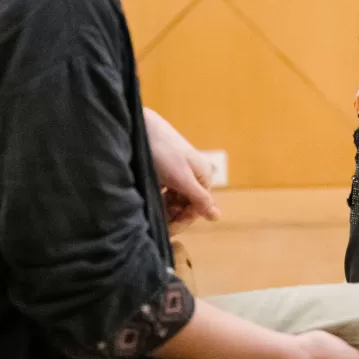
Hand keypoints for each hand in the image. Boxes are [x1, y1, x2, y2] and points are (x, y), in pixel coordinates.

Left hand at [144, 108, 219, 230]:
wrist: (141, 127)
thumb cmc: (162, 152)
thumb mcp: (181, 179)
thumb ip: (199, 198)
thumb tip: (217, 216)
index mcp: (203, 176)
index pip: (197, 208)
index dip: (183, 221)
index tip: (166, 231)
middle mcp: (195, 174)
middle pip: (187, 203)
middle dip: (173, 215)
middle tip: (155, 224)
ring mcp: (180, 171)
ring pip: (176, 198)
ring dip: (165, 208)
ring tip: (150, 212)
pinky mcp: (166, 168)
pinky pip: (166, 190)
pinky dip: (159, 198)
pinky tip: (149, 200)